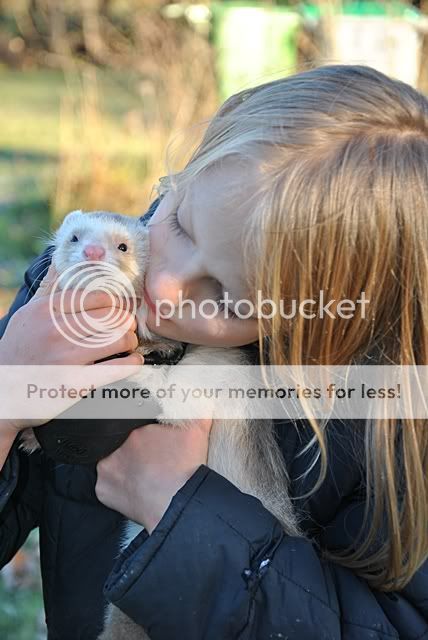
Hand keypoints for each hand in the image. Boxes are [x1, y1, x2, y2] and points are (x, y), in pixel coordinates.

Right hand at [0, 264, 143, 435]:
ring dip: (130, 340)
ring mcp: (66, 358)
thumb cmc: (20, 348)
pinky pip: (117, 368)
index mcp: (48, 310)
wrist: (3, 391)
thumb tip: (60, 259)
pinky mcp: (75, 383)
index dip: (117, 301)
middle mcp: (57, 331)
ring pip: (118, 339)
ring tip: (127, 342)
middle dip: (126, 320)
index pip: (98, 296)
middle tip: (126, 325)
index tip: (121, 306)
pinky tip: (132, 360)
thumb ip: (49, 287)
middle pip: (112, 316)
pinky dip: (132, 362)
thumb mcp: (29, 313)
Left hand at [95, 420, 211, 532]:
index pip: (137, 429)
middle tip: (152, 463)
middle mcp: (116, 448)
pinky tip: (135, 490)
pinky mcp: (102, 491)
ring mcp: (106, 470)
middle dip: (136, 453)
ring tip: (144, 477)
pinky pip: (108, 487)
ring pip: (114, 464)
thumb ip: (192, 409)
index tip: (156, 446)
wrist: (180, 504)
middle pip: (124, 447)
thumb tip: (195, 395)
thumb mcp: (197, 429)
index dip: (147, 438)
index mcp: (136, 432)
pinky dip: (119, 489)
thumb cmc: (187, 468)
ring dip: (125, 468)